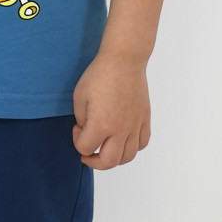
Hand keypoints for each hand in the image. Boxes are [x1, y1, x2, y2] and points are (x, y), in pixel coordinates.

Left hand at [71, 51, 150, 168]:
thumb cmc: (99, 75)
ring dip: (114, 158)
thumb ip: (82, 120)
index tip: (77, 127)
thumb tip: (87, 131)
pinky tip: (123, 140)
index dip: (77, 140)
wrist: (124, 60)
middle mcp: (120, 129)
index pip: (85, 148)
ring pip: (128, 156)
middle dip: (94, 161)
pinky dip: (132, 147)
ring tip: (106, 149)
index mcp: (101, 124)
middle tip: (88, 153)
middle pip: (108, 161)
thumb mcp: (80, 97)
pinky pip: (142, 143)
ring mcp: (135, 125)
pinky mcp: (144, 119)